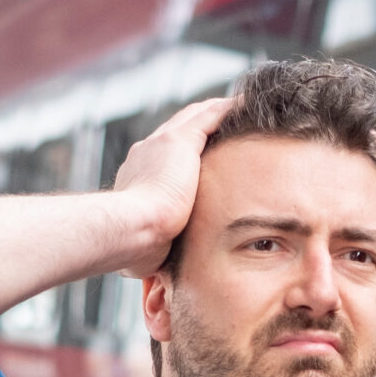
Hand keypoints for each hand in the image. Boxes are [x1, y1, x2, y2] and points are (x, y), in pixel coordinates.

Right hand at [111, 96, 232, 276]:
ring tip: (241, 113)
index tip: (198, 161)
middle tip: (223, 127)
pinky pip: (210, 115)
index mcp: (137, 177)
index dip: (181, 156)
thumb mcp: (146, 245)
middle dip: (199, 128)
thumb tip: (155, 269)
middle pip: (177, 131)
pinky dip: (227, 110)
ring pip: (194, 118)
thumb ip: (153, 246)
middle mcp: (145, 154)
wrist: (128, 229)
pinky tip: (246, 107)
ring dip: (216, 113)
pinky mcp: (178, 140)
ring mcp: (161, 144)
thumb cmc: (135, 248)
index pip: (162, 160)